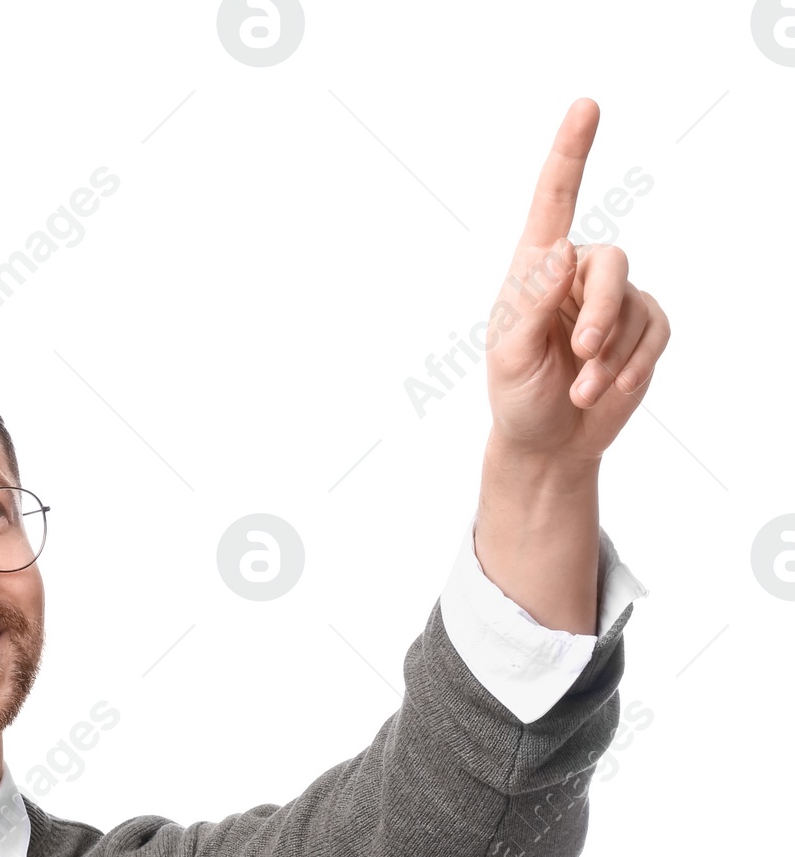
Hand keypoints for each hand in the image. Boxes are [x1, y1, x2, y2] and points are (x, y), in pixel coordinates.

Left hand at [485, 98, 670, 464]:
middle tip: (581, 353)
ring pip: (632, 305)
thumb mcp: (510, 355)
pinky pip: (653, 333)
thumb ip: (532, 302)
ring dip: (609, 355)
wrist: (544, 442)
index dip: (571, 154)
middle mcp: (578, 274)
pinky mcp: (642, 329)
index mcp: (536, 270)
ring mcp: (614, 300)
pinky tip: (610, 389)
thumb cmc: (516, 396)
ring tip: (582, 390)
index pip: (555, 204)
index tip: (586, 106)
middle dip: (600, 313)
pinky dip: (632, 364)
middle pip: (611, 264)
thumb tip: (561, 248)